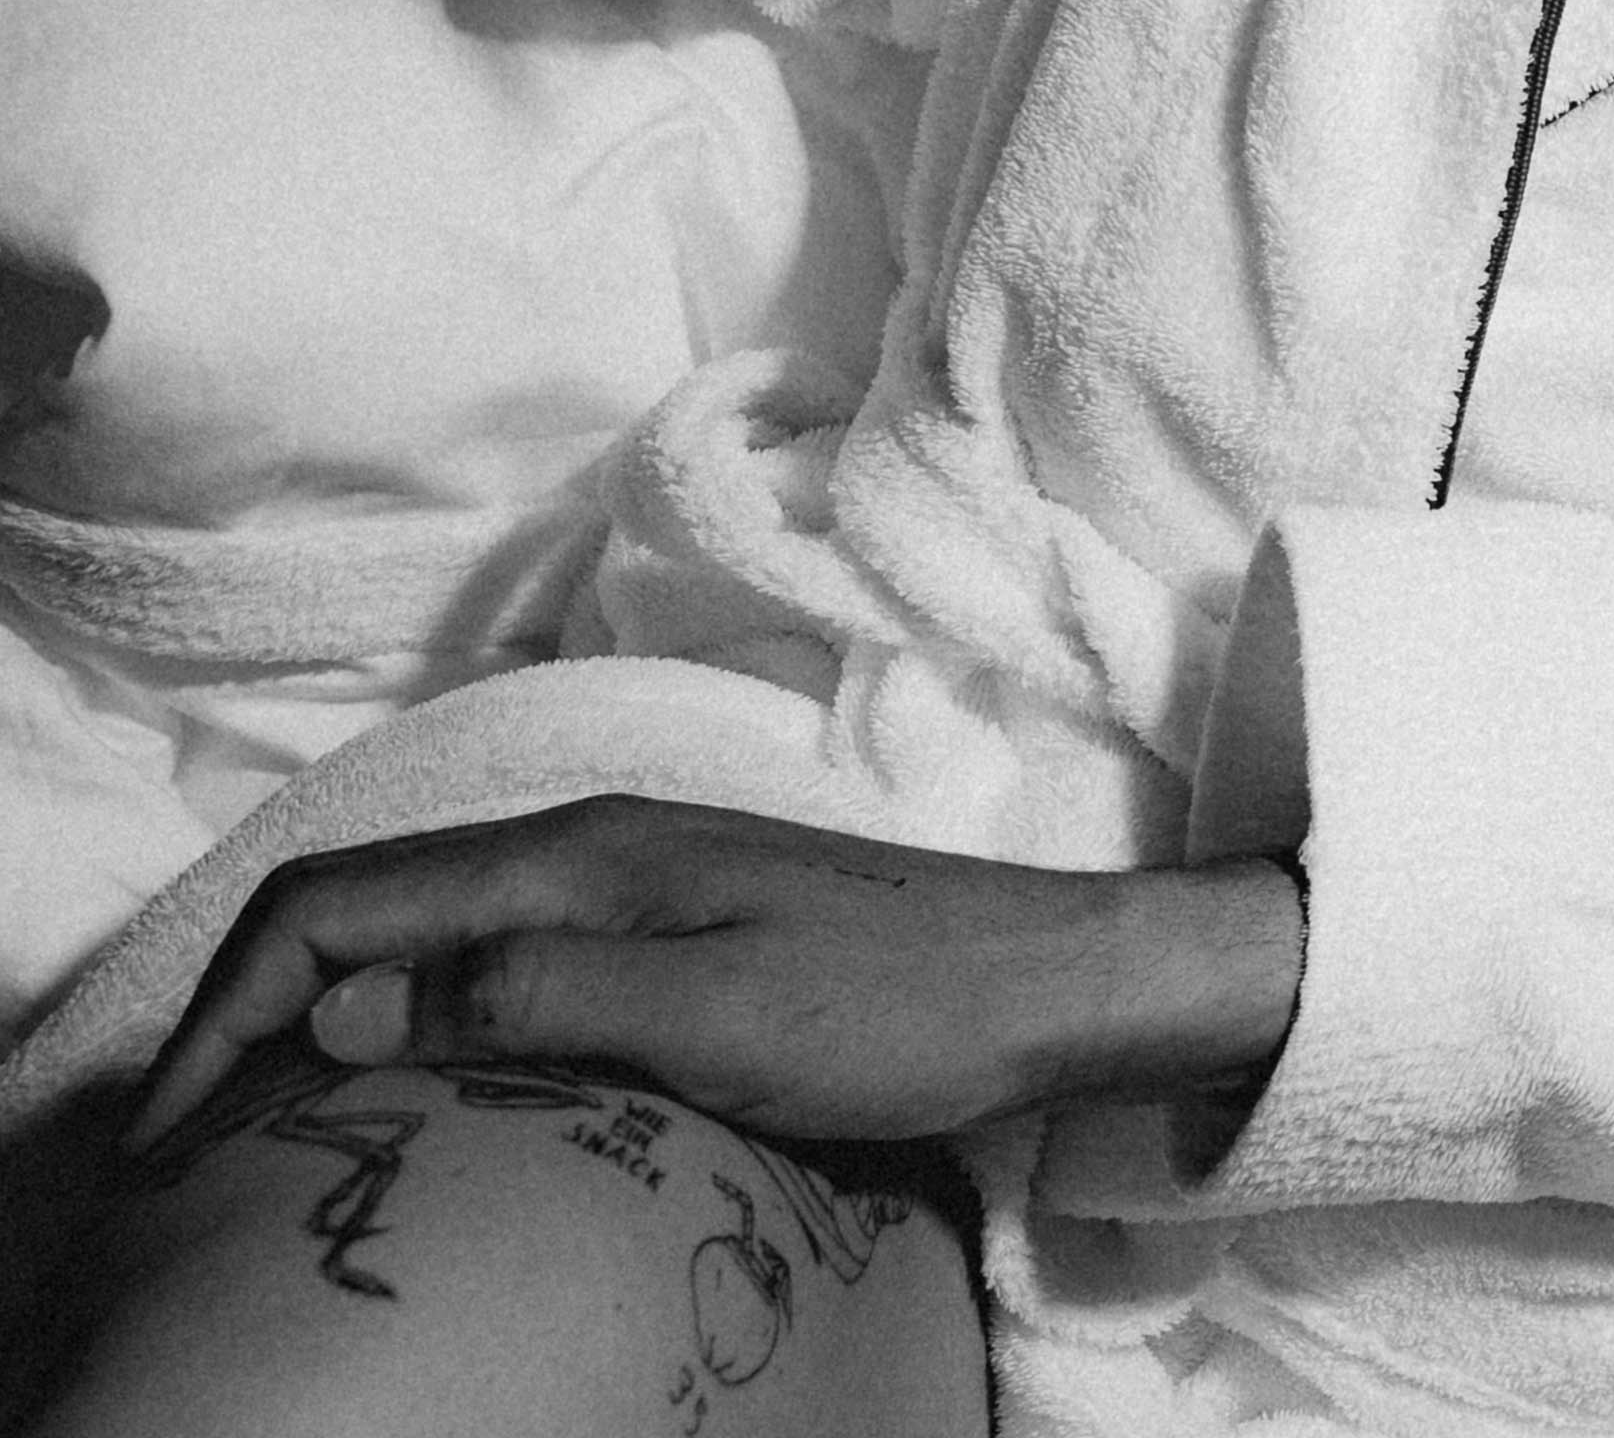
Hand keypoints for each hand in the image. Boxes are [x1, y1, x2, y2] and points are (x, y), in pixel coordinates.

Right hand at [119, 797, 1306, 1158]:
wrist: (1052, 983)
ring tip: (264, 1142)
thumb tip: (337, 1011)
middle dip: (244, 1019)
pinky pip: (485, 966)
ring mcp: (624, 887)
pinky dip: (404, 1027)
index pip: (333, 908)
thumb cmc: (901, 1005)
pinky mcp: (664, 934)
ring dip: (317, 1024)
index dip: (227, 1012)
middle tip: (183, 1156)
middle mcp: (583, 850)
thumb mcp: (708, 1016)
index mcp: (574, 855)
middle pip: (354, 913)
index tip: (167, 1135)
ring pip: (412, 938)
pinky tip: (410, 1102)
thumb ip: (525, 998)